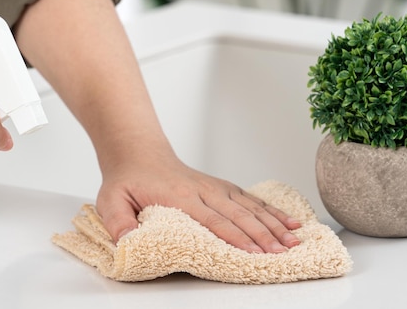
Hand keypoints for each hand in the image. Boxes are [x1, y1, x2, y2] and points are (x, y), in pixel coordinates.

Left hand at [96, 151, 301, 253]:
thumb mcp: (111, 199)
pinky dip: (270, 210)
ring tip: (295, 240)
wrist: (138, 152)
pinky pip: (250, 198)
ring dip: (273, 224)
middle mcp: (203, 191)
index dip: (236, 238)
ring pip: (250, 207)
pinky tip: (288, 220)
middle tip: (285, 253)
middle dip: (264, 236)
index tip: (255, 253)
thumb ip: (118, 221)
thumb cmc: (126, 178)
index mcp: (180, 197)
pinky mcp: (220, 187)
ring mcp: (215, 187)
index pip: (213, 221)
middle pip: (239, 216)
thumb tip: (128, 242)